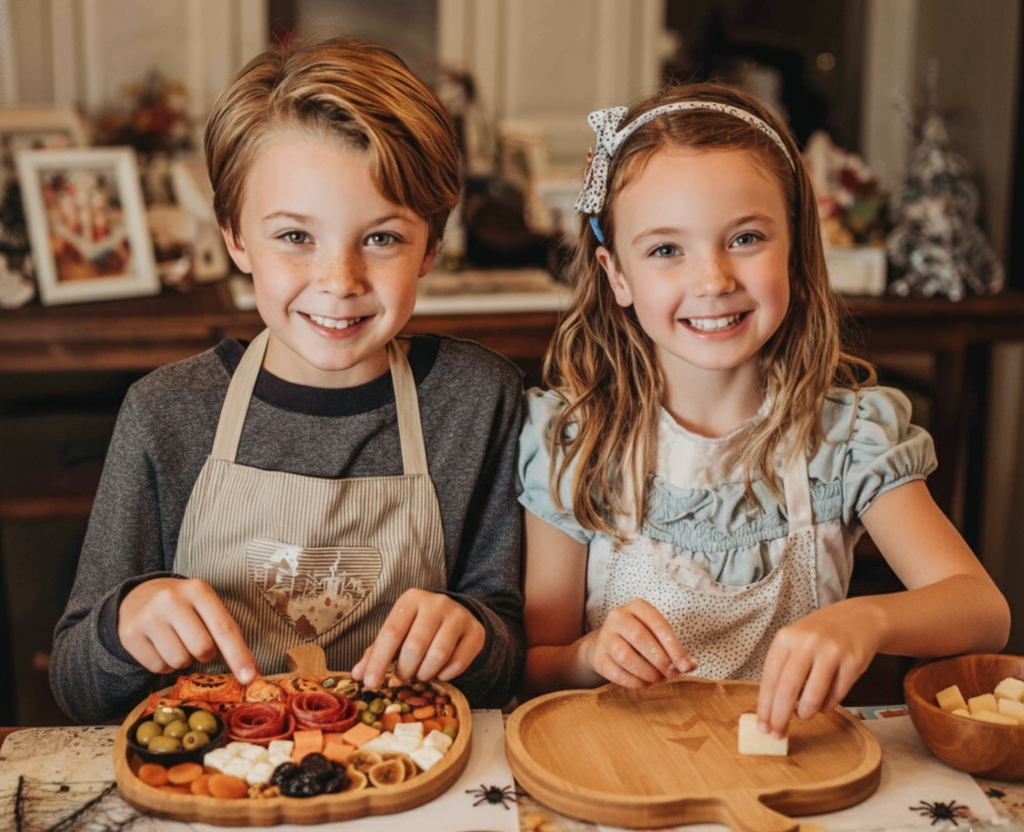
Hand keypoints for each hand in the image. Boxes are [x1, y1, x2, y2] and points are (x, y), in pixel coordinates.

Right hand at [119, 577, 257, 684]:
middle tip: (197, 642)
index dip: (239, 656)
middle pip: (202, 648)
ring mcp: (148, 616)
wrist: (139, 596)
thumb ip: (223, 630)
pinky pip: (157, 667)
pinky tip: (159, 646)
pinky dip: (163, 665)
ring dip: (183, 660)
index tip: (251, 678)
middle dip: (205, 654)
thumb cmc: (183, 606)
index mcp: (198, 590)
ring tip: (176, 641)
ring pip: (179, 661)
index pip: (224, 628)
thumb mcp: (204, 605)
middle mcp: (171, 599)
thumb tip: (249, 672)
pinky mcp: (129, 634)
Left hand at [350, 589, 484, 689]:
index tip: (370, 684)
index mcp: (410, 600)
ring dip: (425, 673)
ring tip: (421, 674)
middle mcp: (436, 603)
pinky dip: (446, 675)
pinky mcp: (475, 632)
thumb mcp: (397, 632)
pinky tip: (440, 671)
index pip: (391, 632)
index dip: (378, 661)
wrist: (458, 616)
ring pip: (438, 655)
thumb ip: (376, 652)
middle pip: (415, 646)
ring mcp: (458, 616)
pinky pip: (458, 662)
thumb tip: (358, 675)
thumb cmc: (419, 626)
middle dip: (405, 670)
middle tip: (403, 676)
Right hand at [582, 599, 693, 687]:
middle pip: (640, 637)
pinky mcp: (598, 657)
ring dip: (647, 672)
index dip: (674, 647)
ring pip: (625, 656)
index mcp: (637, 607)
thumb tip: (689, 666)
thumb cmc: (640, 639)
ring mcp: (605, 636)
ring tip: (658, 679)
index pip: (658, 624)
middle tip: (671, 674)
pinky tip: (645, 684)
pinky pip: (615, 672)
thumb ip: (675, 650)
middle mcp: (618, 617)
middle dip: (660, 659)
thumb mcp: (657, 636)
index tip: (685, 666)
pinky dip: (634, 682)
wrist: (606, 644)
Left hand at [756, 600, 880, 736]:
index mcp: (786, 638)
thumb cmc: (819, 636)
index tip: (762, 726)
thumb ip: (784, 669)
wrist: (859, 619)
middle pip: (788, 689)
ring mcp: (831, 651)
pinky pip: (837, 695)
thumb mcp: (795, 642)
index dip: (765, 706)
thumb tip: (772, 710)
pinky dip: (827, 706)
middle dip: (780, 716)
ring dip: (806, 713)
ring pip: (813, 696)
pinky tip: (824, 703)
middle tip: (778, 734)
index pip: (770, 678)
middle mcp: (807, 642)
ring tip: (804, 715)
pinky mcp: (853, 662)